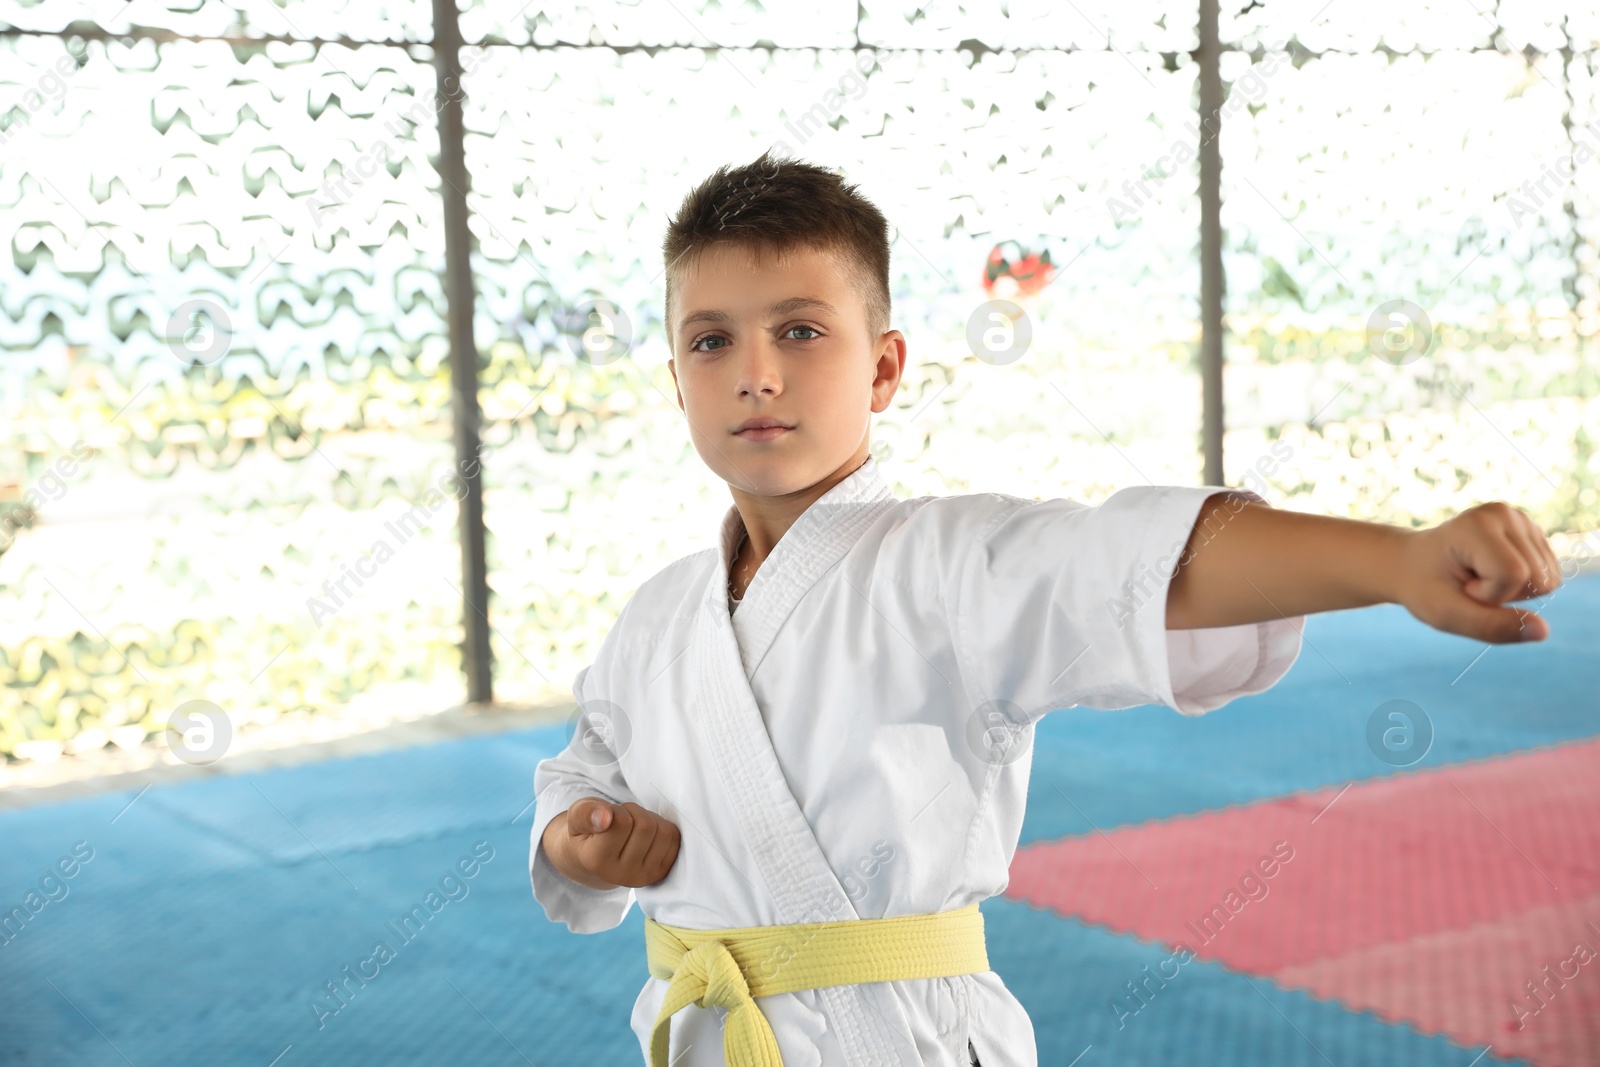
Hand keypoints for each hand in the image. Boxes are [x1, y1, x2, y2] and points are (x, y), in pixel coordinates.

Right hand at [550, 797, 680, 889]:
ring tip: (632, 827)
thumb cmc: (587, 831)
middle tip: (621, 820)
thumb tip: (605, 817)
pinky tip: (646, 836)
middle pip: (646, 826)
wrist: (594, 859)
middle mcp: (621, 875)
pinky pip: (674, 839)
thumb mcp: (576, 816)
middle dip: (635, 813)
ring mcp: (644, 877)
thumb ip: (585, 813)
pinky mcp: (660, 873)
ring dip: (650, 819)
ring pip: (663, 831)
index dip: (617, 810)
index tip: (606, 817)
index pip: (621, 822)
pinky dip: (662, 828)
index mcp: (596, 861)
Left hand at [1397, 502, 1561, 642]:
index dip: (1489, 595)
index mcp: (1477, 524)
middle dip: (1503, 594)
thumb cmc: (1425, 588)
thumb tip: (1543, 631)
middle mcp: (1504, 514)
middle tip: (1467, 582)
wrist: (1412, 563)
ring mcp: (1521, 520)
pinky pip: (1550, 576)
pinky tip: (1493, 573)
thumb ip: (1493, 626)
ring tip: (1478, 577)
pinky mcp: (1532, 532)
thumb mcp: (1447, 615)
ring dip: (1513, 590)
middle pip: (1538, 578)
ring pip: (1549, 579)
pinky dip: (1522, 585)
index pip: (1513, 574)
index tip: (1459, 585)